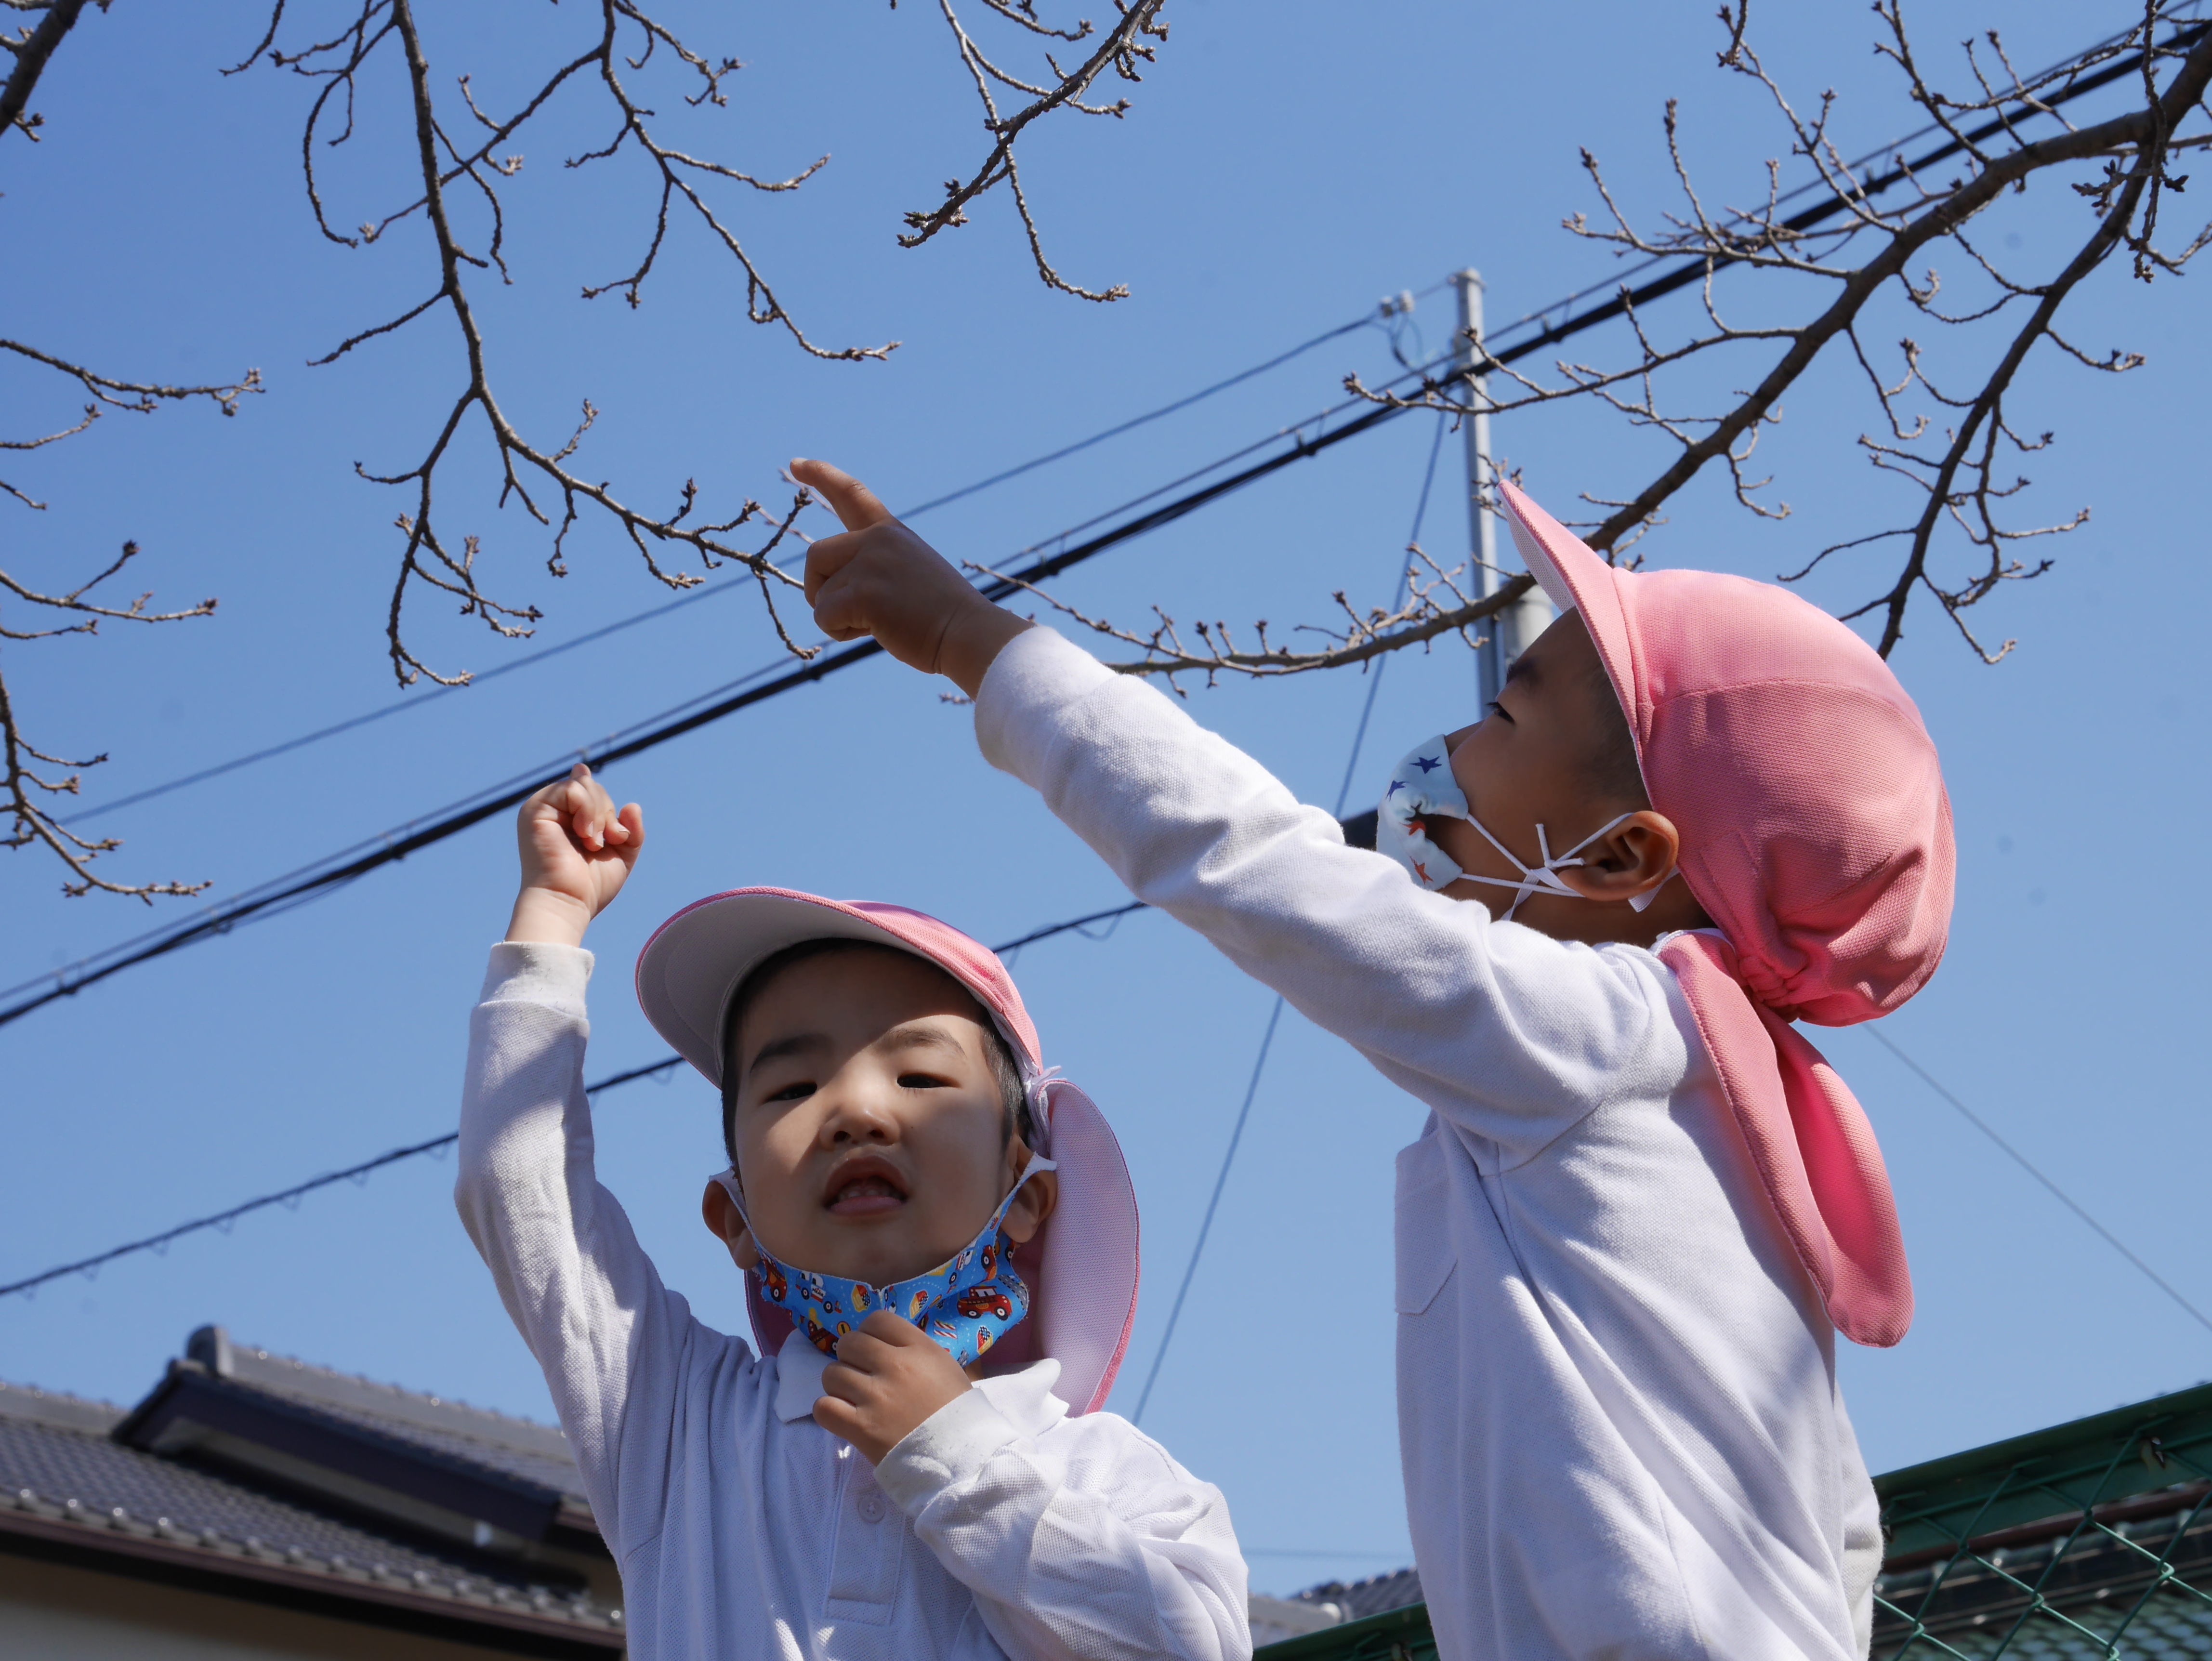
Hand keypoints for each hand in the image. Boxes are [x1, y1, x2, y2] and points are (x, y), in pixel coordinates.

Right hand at [504, 763, 644, 946]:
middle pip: (591, 786)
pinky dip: (588, 810)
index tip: (583, 776)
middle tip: (602, 843)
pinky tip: (585, 835)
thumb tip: (633, 804)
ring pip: (583, 784)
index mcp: (566, 819)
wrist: (567, 902)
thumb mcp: (621, 854)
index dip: (589, 784)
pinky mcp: (535, 810)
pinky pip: (573, 790)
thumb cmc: (590, 885)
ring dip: (599, 815)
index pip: (584, 788)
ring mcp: (541, 808)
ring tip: (592, 843)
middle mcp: (552, 811)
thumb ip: (630, 829)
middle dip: (607, 813)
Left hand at [794, 458, 1030, 696]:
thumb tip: (828, 590)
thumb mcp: (911, 575)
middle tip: (851, 611)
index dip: (822, 475)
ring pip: (818, 593)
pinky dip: (839, 632)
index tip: (795, 463)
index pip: (851, 494)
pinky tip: (876, 632)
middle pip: (816, 556)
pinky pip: (823, 616)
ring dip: (838, 617)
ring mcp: (870, 564)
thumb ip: (874, 568)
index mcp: (891, 533)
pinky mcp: (864, 593)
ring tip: (880, 623)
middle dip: (820, 589)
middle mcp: (878, 540)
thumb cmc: (943, 618)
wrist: (969, 635)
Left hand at [813, 1310, 972, 1463]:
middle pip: (850, 1343)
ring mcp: (875, 1396)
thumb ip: (915, 1352)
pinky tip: (844, 1416)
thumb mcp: (944, 1368)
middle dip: (851, 1357)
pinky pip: (824, 1407)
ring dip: (839, 1386)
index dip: (869, 1332)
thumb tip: (886, 1347)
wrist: (960, 1458)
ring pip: (832, 1374)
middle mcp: (895, 1366)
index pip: (878, 1320)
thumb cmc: (957, 1413)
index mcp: (919, 1349)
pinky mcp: (861, 1427)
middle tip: (861, 1375)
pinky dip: (829, 1411)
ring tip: (853, 1399)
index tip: (872, 1349)